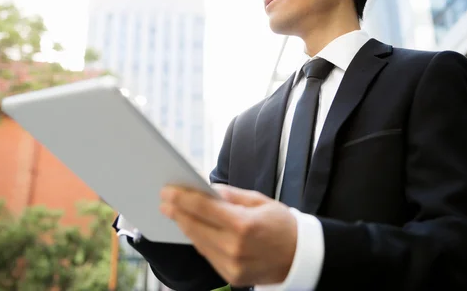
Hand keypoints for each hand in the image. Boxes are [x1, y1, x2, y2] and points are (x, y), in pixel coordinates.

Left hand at [160, 184, 296, 286]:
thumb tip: (207, 189)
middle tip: (164, 200)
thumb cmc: (282, 224)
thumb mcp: (260, 201)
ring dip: (184, 226)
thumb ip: (231, 196)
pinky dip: (198, 240)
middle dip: (177, 212)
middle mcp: (235, 248)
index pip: (204, 209)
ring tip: (174, 212)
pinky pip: (208, 255)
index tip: (168, 191)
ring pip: (198, 242)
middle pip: (196, 227)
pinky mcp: (231, 277)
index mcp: (244, 225)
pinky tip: (191, 228)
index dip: (183, 199)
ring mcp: (232, 265)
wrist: (302, 257)